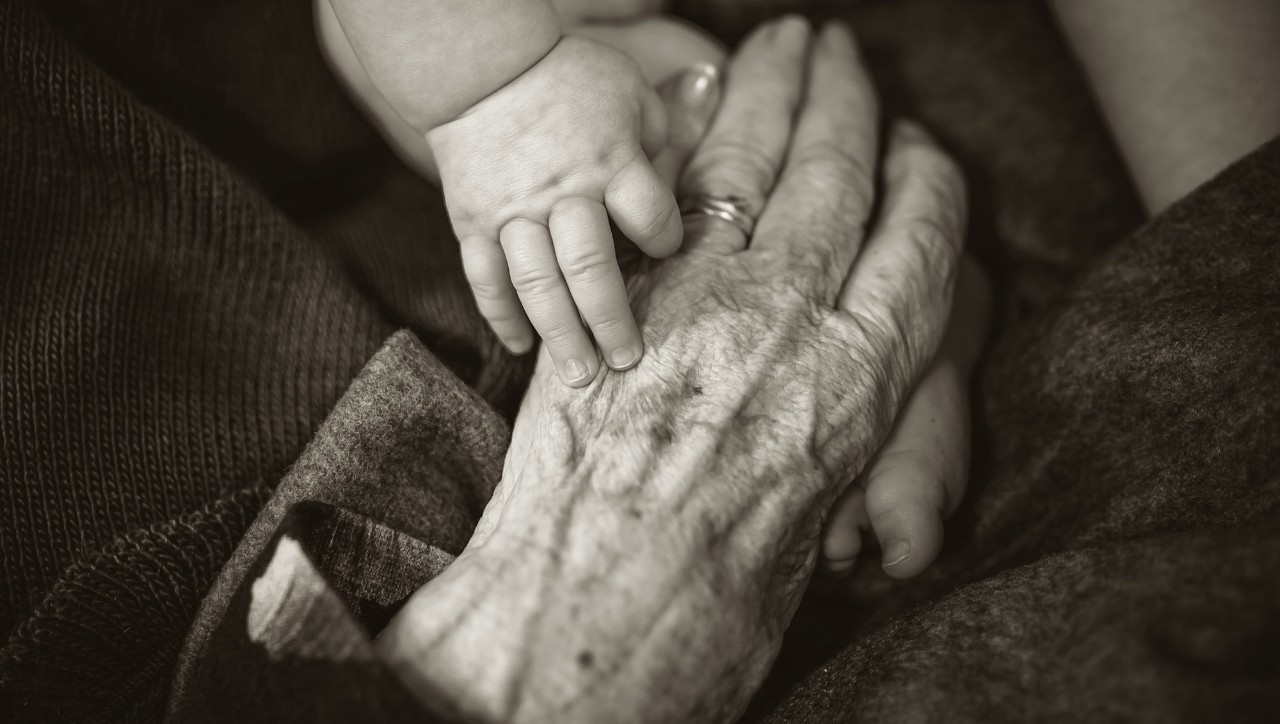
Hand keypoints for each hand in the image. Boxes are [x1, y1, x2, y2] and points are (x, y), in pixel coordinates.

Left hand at [378, 17, 972, 721]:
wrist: (605, 610)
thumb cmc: (726, 592)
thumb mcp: (823, 506)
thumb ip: (837, 416)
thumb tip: (838, 372)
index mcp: (868, 377)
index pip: (923, 237)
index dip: (924, 178)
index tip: (920, 149)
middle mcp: (798, 317)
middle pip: (840, 175)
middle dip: (846, 99)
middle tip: (844, 51)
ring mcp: (707, 296)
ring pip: (757, 160)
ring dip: (774, 88)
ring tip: (787, 41)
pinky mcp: (627, 293)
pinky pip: (669, 191)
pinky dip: (689, 132)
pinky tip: (700, 94)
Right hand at [431, 36, 679, 384]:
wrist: (481, 67)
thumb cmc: (568, 78)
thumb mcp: (630, 92)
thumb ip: (659, 141)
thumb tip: (676, 186)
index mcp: (610, 162)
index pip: (649, 219)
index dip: (664, 241)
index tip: (666, 251)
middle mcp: (562, 194)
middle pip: (590, 268)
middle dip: (611, 321)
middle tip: (627, 362)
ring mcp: (512, 214)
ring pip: (537, 285)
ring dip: (560, 335)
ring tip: (579, 378)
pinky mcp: (473, 223)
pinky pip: (485, 279)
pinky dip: (501, 317)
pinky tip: (521, 348)